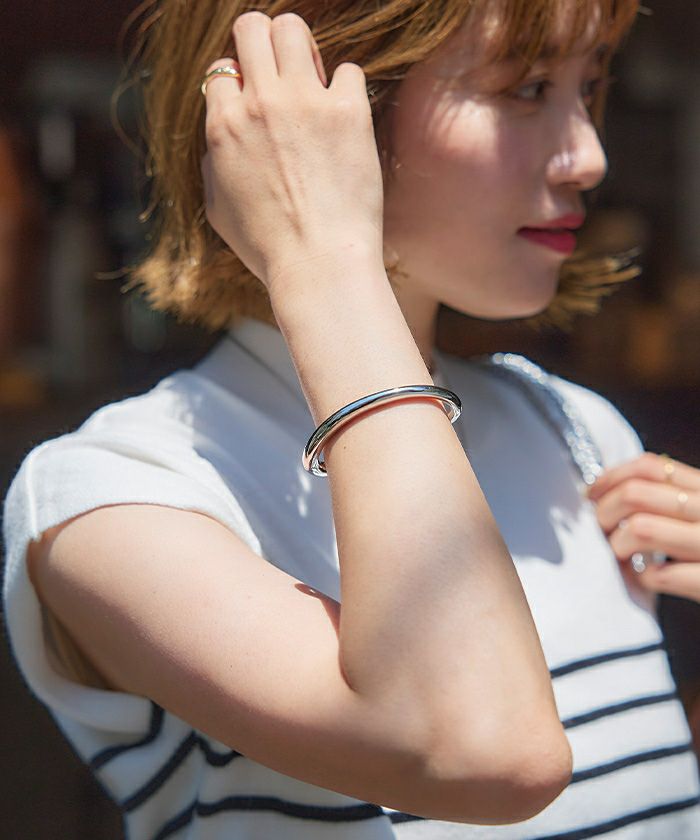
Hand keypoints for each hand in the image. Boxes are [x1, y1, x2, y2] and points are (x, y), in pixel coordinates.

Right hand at [201, 11, 384, 292]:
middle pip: (252, 27)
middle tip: (283, 73)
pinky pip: (349, 70)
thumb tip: (219, 141)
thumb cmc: (269, 248)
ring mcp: (305, 102)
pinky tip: (346, 117)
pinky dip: (347, 88)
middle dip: (264, 43)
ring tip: (314, 81)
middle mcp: (260, 103)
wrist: (319, 265)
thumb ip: (214, 163)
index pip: (222, 69)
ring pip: (294, 29)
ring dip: (303, 49)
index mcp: (224, 126)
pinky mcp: (348, 111)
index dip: (239, 84)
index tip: (255, 105)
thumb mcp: (218, 209)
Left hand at [588, 453, 699, 601]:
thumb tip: (608, 495)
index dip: (610, 477)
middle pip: (636, 494)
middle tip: (601, 532)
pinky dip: (645, 577)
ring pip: (641, 528)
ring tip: (623, 557)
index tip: (591, 496)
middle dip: (604, 513)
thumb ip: (672, 501)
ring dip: (619, 544)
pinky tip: (648, 580)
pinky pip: (663, 574)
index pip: (650, 466)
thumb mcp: (699, 513)